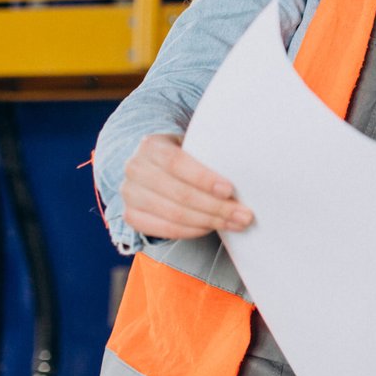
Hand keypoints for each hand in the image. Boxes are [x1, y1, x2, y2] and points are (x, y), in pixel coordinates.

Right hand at [120, 133, 252, 239]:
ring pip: (173, 215)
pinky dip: (191, 231)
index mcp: (151, 145)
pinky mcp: (131, 216)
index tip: (229, 189)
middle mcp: (135, 169)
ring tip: (235, 223)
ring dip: (209, 222)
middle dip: (216, 207)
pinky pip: (164, 229)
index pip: (176, 163)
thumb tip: (245, 172)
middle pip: (179, 194)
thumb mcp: (193, 145)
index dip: (204, 178)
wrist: (154, 165)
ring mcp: (129, 194)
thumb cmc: (184, 154)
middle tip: (243, 215)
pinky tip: (211, 227)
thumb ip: (209, 154)